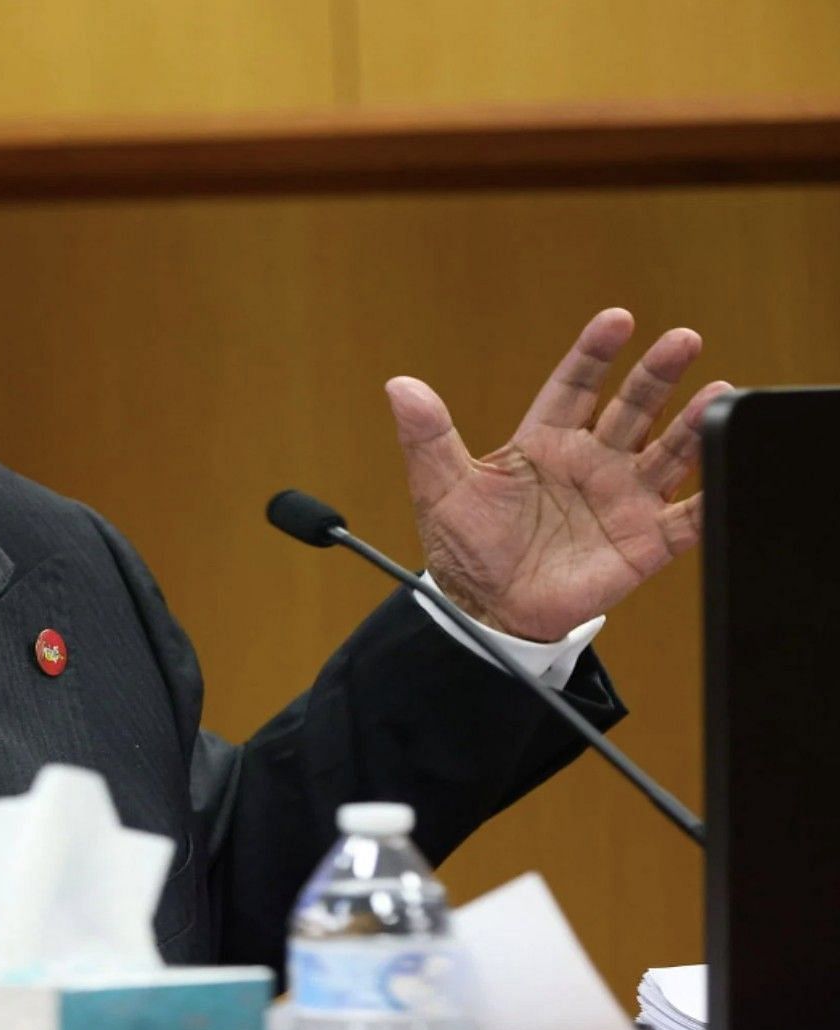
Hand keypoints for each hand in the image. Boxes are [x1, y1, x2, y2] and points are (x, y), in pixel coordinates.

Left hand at [386, 308, 732, 641]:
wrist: (488, 610)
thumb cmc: (466, 547)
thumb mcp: (440, 488)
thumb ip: (427, 437)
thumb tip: (399, 386)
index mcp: (545, 441)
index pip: (575, 385)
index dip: (594, 353)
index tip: (617, 320)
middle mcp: (591, 461)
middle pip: (632, 407)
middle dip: (657, 375)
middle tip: (683, 341)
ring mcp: (622, 498)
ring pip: (667, 452)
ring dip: (694, 425)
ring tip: (718, 396)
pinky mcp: (643, 542)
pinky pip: (686, 517)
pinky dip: (710, 497)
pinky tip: (730, 468)